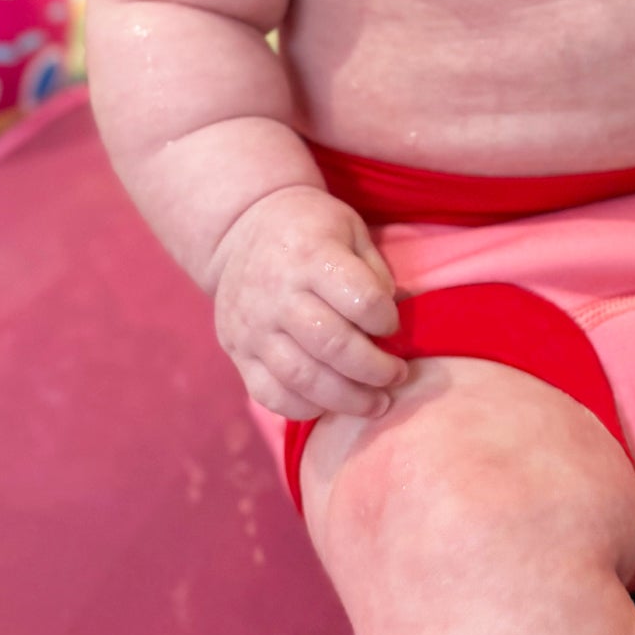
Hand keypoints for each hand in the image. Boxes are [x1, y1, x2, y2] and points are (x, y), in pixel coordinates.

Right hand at [212, 186, 407, 419]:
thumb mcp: (350, 228)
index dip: (386, 320)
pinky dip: (304, 407)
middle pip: (332, 345)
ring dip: (347, 399)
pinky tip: (331, 404)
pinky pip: (270, 393)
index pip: (360, 300)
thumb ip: (373, 271)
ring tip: (376, 403)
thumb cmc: (310, 228)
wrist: (243, 227)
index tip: (393, 326)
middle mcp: (278, 294)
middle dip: (374, 370)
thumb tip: (393, 320)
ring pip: (302, 377)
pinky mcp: (237, 352)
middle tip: (397, 376)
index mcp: (311, 255)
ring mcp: (253, 327)